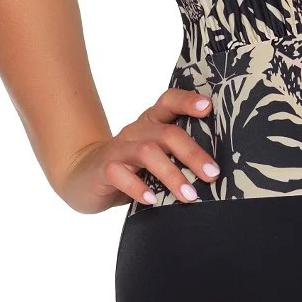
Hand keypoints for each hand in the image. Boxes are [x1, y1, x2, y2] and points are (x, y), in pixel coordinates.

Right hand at [57, 89, 218, 213]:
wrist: (83, 176)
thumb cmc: (132, 167)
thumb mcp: (156, 156)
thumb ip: (179, 155)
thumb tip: (218, 171)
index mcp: (152, 123)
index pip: (169, 101)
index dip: (187, 101)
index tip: (208, 107)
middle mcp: (137, 131)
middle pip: (167, 133)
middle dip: (193, 154)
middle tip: (212, 175)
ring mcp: (119, 148)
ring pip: (147, 152)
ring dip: (172, 174)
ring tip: (190, 195)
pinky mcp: (104, 169)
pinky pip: (120, 174)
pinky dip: (138, 187)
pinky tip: (152, 200)